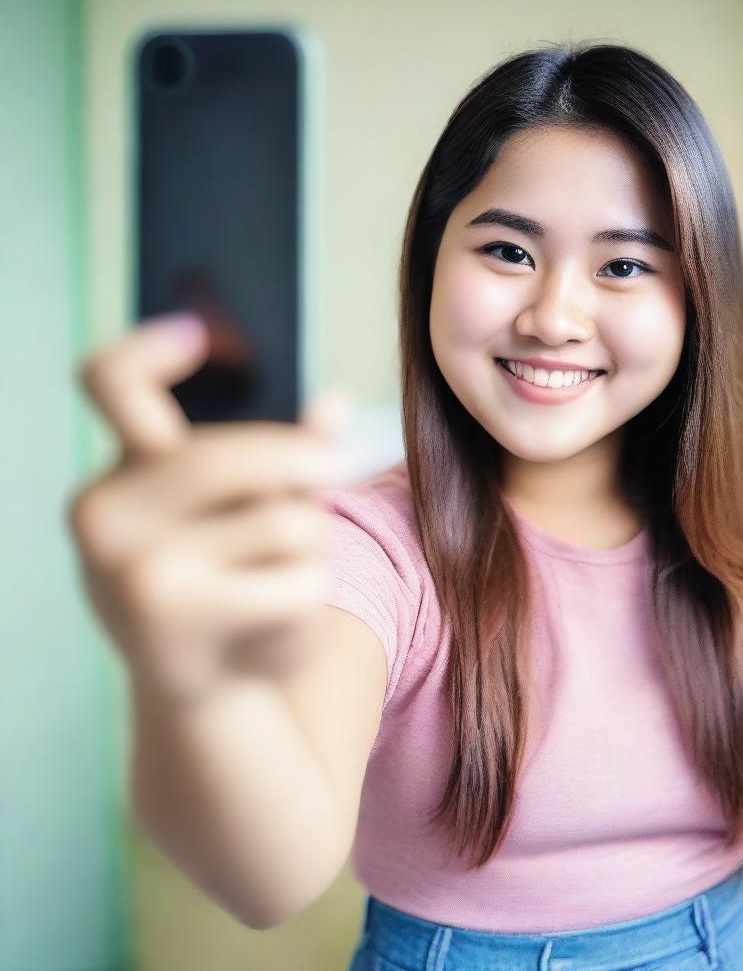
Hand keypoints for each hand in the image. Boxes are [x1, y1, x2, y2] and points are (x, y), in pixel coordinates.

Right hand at [65, 313, 352, 705]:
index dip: (150, 348)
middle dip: (304, 460)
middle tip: (341, 467)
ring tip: (285, 578)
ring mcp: (133, 571)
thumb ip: (281, 461)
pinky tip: (277, 626)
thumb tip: (335, 402)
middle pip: (231, 452)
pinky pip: (298, 580)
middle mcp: (105, 517)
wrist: (207, 704)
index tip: (201, 334)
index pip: (109, 384)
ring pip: (284, 519)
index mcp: (118, 480)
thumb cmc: (227, 594)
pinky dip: (310, 598)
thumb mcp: (240, 522)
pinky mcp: (177, 622)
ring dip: (313, 547)